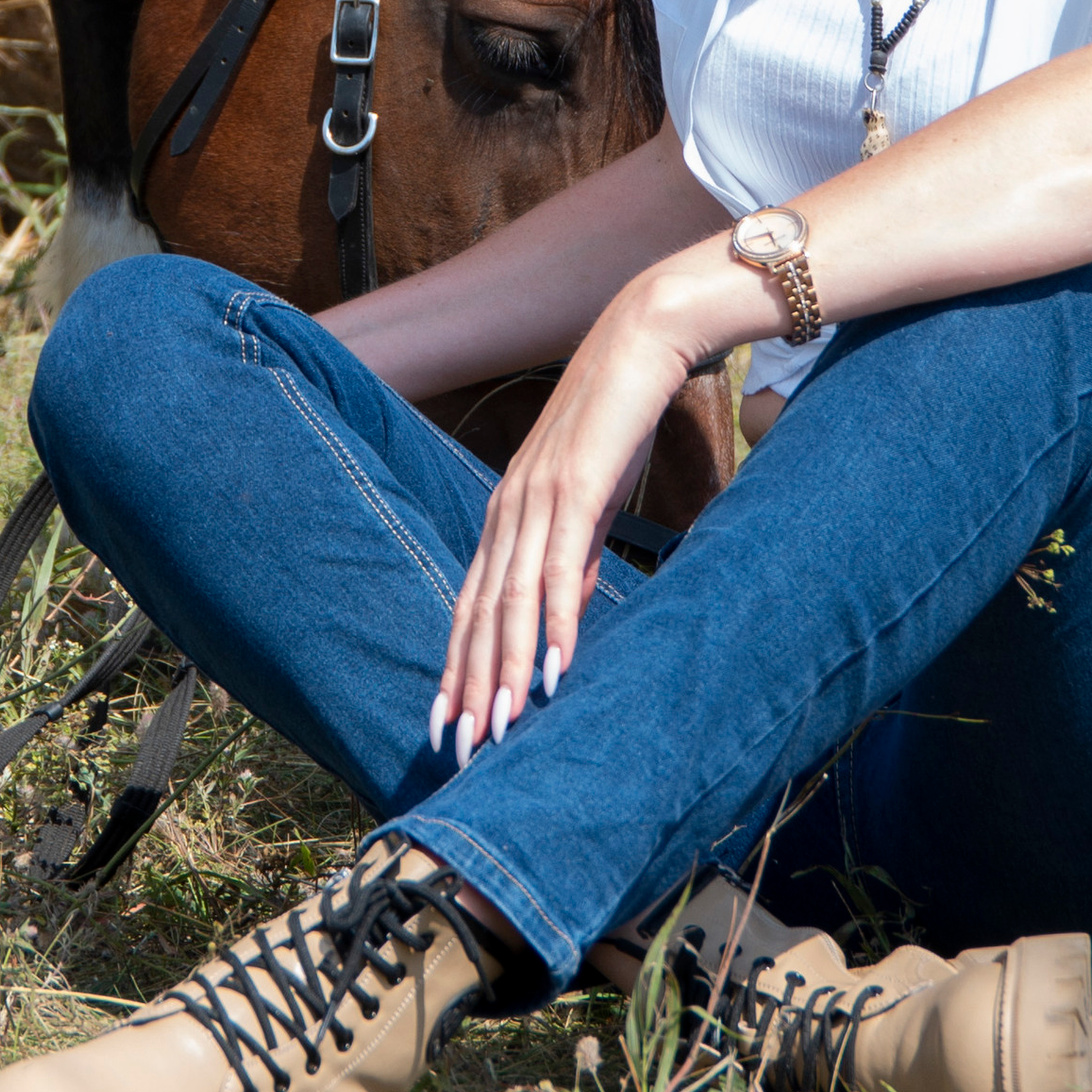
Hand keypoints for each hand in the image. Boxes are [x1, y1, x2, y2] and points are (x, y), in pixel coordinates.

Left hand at [431, 286, 696, 760]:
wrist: (642, 342)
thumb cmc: (617, 422)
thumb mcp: (590, 503)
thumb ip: (573, 558)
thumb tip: (562, 620)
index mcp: (507, 517)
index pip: (473, 606)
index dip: (458, 667)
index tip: (449, 725)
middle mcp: (508, 512)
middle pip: (480, 614)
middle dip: (471, 685)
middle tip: (464, 749)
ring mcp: (536, 499)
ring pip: (511, 600)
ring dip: (505, 670)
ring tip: (500, 728)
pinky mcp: (574, 487)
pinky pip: (560, 568)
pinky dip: (554, 623)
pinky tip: (555, 669)